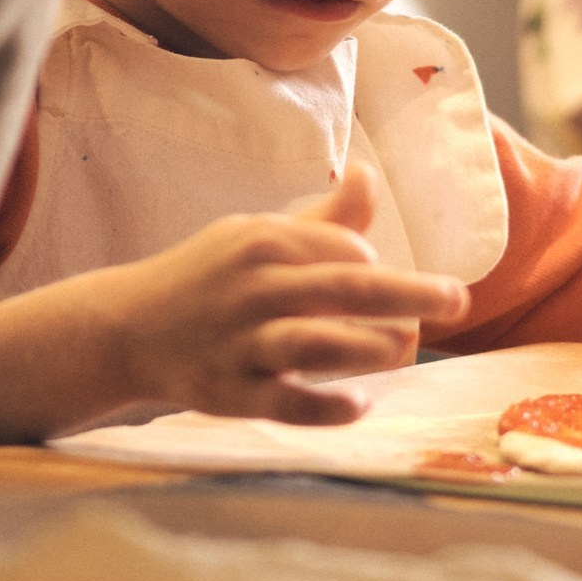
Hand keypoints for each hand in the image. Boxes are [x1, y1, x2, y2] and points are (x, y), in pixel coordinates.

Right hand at [92, 164, 468, 423]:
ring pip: (317, 342)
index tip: (387, 289)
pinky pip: (284, 401)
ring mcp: (240, 343)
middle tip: (457, 300)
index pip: (345, 250)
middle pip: (346, 287)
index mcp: (265, 242)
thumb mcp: (255, 235)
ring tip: (404, 350)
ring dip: (371, 347)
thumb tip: (370, 175)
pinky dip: (325, 406)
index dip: (378, 268)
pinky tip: (360, 405)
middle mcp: (254, 288)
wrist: (124, 330)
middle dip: (409, 293)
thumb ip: (322, 218)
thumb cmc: (207, 279)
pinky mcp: (229, 393)